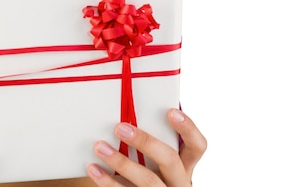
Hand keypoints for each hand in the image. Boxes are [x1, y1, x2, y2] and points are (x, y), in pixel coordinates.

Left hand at [86, 108, 206, 186]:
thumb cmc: (146, 171)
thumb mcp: (156, 160)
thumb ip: (151, 140)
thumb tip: (125, 109)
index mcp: (184, 165)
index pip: (197, 146)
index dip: (188, 128)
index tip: (170, 111)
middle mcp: (178, 181)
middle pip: (170, 160)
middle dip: (146, 142)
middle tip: (120, 128)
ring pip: (148, 180)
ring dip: (121, 162)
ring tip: (99, 147)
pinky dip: (107, 180)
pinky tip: (93, 168)